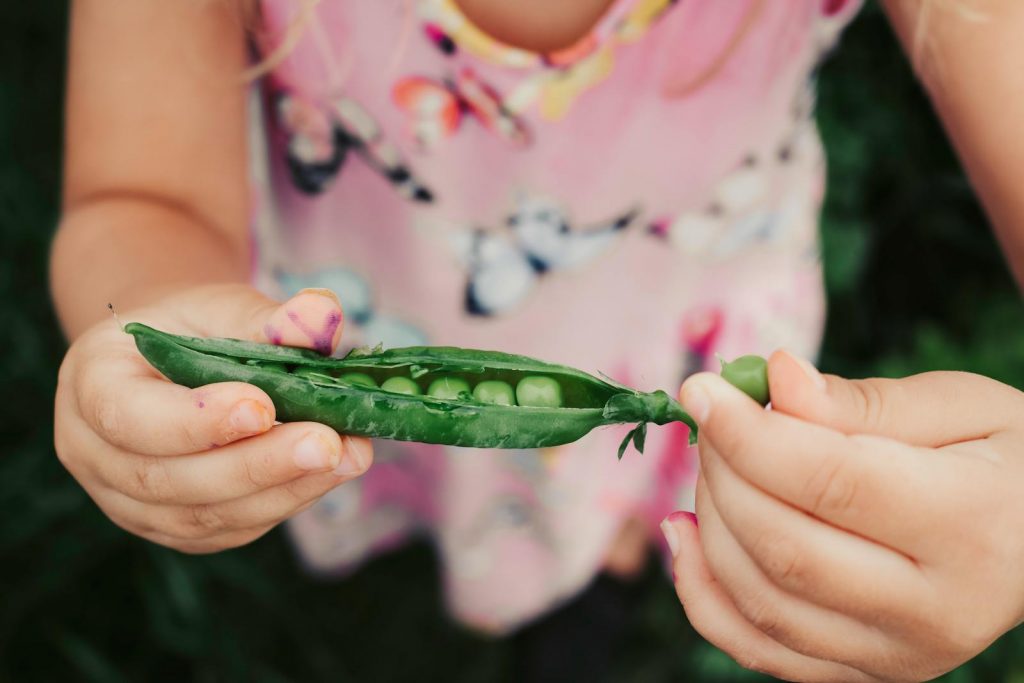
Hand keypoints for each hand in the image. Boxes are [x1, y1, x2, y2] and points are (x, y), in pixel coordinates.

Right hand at [54, 284, 372, 552]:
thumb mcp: (221, 305)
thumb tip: (323, 313)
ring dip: (284, 490)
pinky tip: (330, 474)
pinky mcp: (177, 528)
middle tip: (328, 444)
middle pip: (171, 480)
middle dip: (257, 465)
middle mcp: (95, 455)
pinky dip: (285, 502)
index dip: (197, 421)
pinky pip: (230, 529)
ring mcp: (130, 503)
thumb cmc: (193, 327)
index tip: (263, 407)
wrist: (174, 359)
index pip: (130, 418)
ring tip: (348, 457)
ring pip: (204, 517)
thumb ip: (266, 317)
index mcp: (90, 386)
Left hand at [661, 350, 1023, 681]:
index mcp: (971, 526)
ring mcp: (894, 655)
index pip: (831, 483)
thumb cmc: (1003, 458)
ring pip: (760, 599)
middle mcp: (934, 611)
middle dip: (724, 470)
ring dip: (710, 520)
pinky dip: (701, 592)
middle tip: (713, 415)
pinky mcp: (859, 673)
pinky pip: (755, 648)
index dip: (749, 434)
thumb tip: (776, 377)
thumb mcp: (961, 408)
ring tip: (713, 462)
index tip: (702, 387)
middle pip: (785, 547)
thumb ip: (863, 403)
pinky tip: (683, 532)